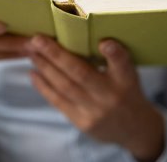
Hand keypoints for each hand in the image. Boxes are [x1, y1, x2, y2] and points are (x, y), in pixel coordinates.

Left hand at [28, 35, 164, 161]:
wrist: (134, 129)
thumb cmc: (126, 92)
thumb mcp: (128, 74)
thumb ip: (112, 59)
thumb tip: (84, 36)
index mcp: (126, 80)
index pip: (123, 65)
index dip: (114, 53)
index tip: (105, 42)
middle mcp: (111, 96)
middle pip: (81, 74)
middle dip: (56, 55)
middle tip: (38, 39)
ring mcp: (96, 112)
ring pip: (65, 86)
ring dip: (45, 68)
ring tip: (32, 52)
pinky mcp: (83, 123)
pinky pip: (59, 102)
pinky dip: (44, 87)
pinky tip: (34, 73)